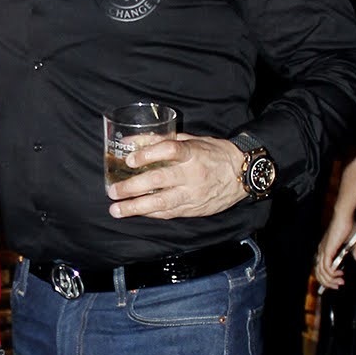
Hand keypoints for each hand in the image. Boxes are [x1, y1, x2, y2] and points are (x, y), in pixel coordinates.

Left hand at [107, 134, 247, 219]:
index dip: (148, 154)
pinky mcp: (194, 209)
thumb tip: (130, 140)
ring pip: (161, 203)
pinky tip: (136, 212)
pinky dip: (150, 213)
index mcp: (193, 152)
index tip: (129, 159)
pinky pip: (168, 213)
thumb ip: (161, 140)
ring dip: (136, 207)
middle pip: (159, 180)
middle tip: (113, 191)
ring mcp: (193, 194)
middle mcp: (192, 174)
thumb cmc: (213, 153)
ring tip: (116, 210)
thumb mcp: (191, 140)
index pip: (169, 150)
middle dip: (132, 187)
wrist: (242, 175)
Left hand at [314, 211, 355, 291]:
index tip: (337, 282)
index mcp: (325, 250)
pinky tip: (339, 274)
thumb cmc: (347, 225)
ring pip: (321, 272)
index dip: (327, 278)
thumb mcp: (353, 241)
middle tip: (338, 285)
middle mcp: (322, 252)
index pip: (320, 269)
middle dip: (328, 283)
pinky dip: (332, 274)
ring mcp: (323, 251)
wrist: (345, 216)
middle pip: (318, 273)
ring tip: (340, 282)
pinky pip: (326, 267)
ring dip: (331, 280)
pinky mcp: (327, 250)